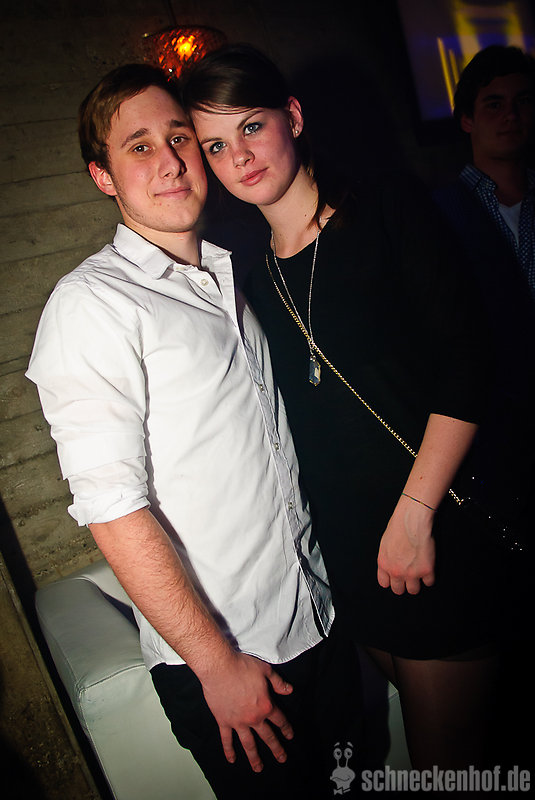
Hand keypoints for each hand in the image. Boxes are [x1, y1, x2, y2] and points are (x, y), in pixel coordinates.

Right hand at [200, 651, 293, 771]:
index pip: (279, 720)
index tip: (289, 736)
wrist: (219, 668)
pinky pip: (227, 739)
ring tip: (259, 768)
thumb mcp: (265, 671)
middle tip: (282, 758)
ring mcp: (238, 722)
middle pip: (267, 736)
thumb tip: (289, 690)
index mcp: (266, 706)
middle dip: (276, 748)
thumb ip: (278, 682)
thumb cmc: (242, 667)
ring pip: (248, 744)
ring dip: (254, 757)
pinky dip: (229, 750)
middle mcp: (253, 718)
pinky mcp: (223, 721)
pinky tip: (232, 760)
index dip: (286, 728)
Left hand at [377, 497, 435, 594]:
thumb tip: (391, 565)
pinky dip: (429, 576)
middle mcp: (396, 571)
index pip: (384, 583)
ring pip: (414, 590)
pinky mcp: (427, 570)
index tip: (396, 578)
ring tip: (419, 573)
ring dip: (416, 583)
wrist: (412, 520)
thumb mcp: (384, 544)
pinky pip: (429, 582)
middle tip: (408, 576)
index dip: (391, 581)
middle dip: (403, 584)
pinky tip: (428, 567)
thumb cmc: (398, 526)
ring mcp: (411, 573)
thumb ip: (387, 558)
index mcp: (384, 564)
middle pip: (398, 590)